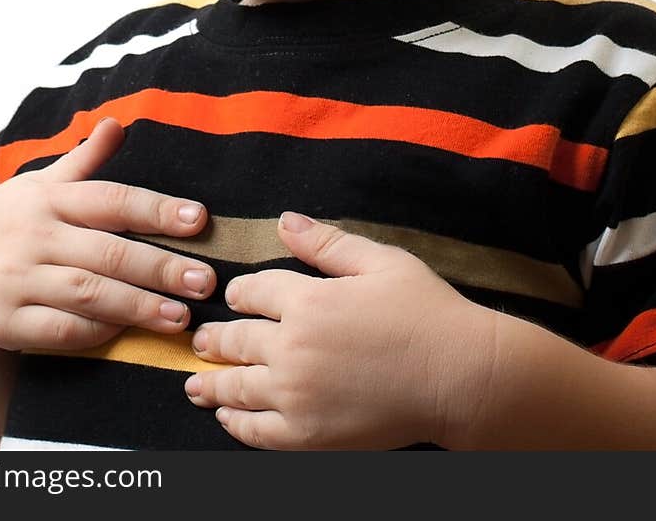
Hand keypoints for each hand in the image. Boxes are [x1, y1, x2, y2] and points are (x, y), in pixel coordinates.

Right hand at [0, 117, 215, 353]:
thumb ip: (83, 162)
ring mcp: (16, 279)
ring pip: (87, 294)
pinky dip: (94, 332)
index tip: (199, 219)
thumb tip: (118, 124)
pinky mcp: (3, 321)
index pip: (111, 199)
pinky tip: (127, 334)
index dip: (156, 210)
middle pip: (107, 252)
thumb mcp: (37, 186)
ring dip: (137, 306)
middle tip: (205, 280)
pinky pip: (58, 329)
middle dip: (160, 267)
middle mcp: (34, 235)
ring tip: (180, 316)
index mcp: (49, 198)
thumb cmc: (6, 224)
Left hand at [183, 212, 493, 449]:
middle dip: (216, 338)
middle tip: (201, 340)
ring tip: (197, 382)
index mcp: (308, 299)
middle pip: (236, 339)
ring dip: (212, 383)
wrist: (458, 376)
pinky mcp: (308, 435)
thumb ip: (326, 243)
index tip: (235, 297)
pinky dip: (236, 423)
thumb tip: (284, 221)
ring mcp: (297, 395)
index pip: (254, 291)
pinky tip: (228, 417)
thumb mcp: (379, 262)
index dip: (241, 292)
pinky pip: (257, 431)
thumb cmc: (424, 312)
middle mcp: (293, 346)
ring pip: (238, 386)